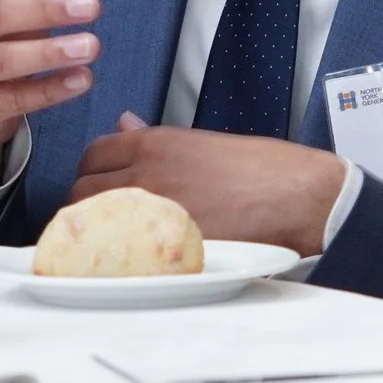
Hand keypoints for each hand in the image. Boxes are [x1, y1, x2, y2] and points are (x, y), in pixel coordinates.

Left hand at [70, 119, 348, 256]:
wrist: (301, 199)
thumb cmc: (268, 171)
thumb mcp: (208, 141)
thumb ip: (158, 140)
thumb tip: (125, 124)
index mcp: (157, 144)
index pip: (93, 154)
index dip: (94, 170)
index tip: (104, 181)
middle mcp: (147, 175)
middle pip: (82, 188)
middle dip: (88, 201)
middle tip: (108, 213)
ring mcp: (152, 213)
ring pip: (92, 222)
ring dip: (98, 229)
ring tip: (119, 237)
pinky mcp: (163, 247)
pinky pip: (117, 254)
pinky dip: (116, 257)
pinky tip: (132, 258)